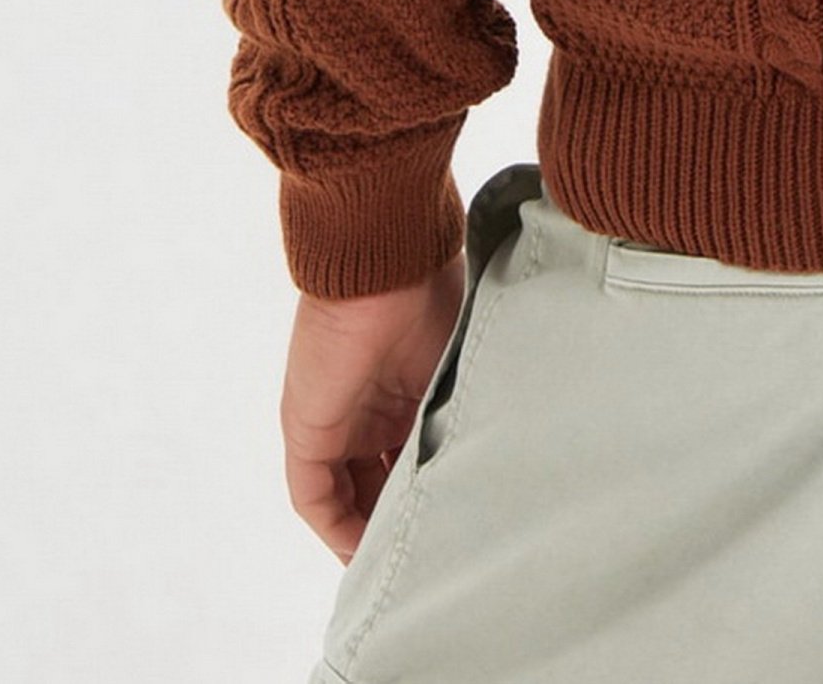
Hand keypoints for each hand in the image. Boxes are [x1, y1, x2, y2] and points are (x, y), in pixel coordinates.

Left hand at [281, 251, 467, 562]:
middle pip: (379, 481)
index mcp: (406, 386)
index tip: (455, 521)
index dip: (429, 490)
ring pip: (348, 495)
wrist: (386, 259)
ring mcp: (335, 420)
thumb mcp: (462, 358)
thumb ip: (471, 395)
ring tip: (403, 564)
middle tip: (431, 554)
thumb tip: (515, 442)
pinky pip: (315, 497)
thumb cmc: (433, 290)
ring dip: (370, 532)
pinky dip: (337, 530)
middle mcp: (368, 408)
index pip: (413, 454)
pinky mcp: (307, 431)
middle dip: (401, 517)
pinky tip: (364, 554)